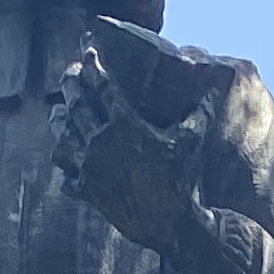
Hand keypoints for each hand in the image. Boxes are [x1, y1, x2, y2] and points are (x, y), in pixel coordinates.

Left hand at [51, 61, 198, 257]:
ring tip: (58, 112)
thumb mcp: (193, 140)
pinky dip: (64, 164)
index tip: (88, 51)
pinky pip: (66, 173)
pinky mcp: (86, 190)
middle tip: (70, 74)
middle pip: (77, 103)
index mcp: (124, 122)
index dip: (93, 64)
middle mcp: (101, 140)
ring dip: (58, 121)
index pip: (101, 83)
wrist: (165, 222)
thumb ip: (202, 111)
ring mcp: (90, 166)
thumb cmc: (180, 178)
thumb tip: (215, 89)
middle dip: (71, 84)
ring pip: (63, 135)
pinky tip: (65, 157)